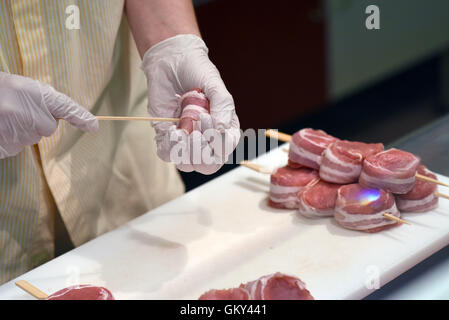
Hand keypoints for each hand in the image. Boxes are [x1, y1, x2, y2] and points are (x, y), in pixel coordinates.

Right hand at [0, 72, 98, 158]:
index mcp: (34, 95)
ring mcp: (17, 133)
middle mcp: (28, 115)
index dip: (81, 118)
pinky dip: (9, 137)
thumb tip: (73, 116)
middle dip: (37, 120)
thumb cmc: (2, 90)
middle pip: (48, 128)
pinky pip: (16, 146)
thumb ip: (48, 100)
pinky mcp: (5, 147)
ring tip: (3, 114)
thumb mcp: (25, 87)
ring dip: (21, 129)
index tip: (94, 127)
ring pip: (31, 137)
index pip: (65, 107)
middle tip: (16, 108)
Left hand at [141, 34, 239, 174]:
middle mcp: (207, 138)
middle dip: (200, 151)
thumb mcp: (215, 85)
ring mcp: (187, 139)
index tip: (205, 117)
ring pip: (188, 164)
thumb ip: (223, 105)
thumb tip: (221, 129)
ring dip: (183, 150)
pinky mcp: (168, 136)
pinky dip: (169, 146)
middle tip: (193, 129)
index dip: (216, 142)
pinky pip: (168, 155)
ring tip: (180, 128)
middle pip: (208, 165)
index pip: (224, 151)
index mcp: (224, 128)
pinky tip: (171, 130)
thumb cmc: (197, 71)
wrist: (170, 60)